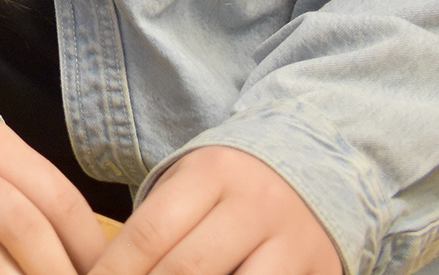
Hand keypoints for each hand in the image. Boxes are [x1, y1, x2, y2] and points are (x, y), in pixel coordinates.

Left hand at [88, 146, 337, 274]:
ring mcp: (293, 240)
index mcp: (211, 174)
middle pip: (188, 268)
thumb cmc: (229, 193)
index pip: (150, 233)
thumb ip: (155, 230)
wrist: (314, 174)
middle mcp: (256, 203)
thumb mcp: (191, 189)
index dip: (115, 272)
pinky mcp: (322, 269)